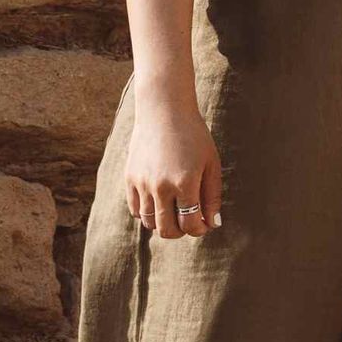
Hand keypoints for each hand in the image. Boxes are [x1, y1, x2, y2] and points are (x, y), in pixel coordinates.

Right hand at [125, 95, 221, 238]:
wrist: (164, 109)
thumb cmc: (194, 135)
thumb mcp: (211, 163)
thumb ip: (212, 195)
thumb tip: (212, 224)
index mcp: (185, 182)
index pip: (190, 224)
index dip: (199, 229)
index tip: (203, 225)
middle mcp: (161, 186)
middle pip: (167, 230)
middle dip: (180, 232)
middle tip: (188, 223)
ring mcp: (142, 183)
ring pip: (149, 222)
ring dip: (163, 223)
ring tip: (174, 211)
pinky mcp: (129, 178)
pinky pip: (135, 209)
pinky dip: (147, 212)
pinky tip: (159, 202)